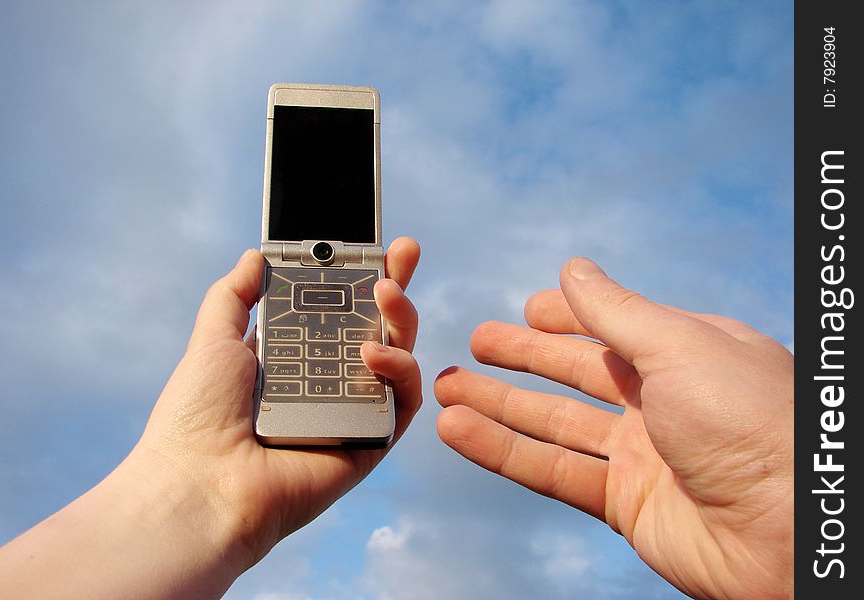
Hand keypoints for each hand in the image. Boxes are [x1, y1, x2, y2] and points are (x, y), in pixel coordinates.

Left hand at [136, 237, 421, 567]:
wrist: (202, 483)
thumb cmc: (198, 417)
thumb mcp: (213, 339)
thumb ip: (235, 294)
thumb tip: (255, 256)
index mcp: (295, 357)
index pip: (338, 309)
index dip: (360, 277)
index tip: (377, 248)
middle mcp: (328, 380)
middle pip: (376, 327)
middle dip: (396, 287)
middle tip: (403, 254)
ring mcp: (353, 409)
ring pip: (398, 356)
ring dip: (400, 318)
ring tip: (387, 292)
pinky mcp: (372, 439)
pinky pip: (402, 399)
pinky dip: (398, 369)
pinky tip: (371, 354)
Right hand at [435, 258, 792, 599]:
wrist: (792, 536)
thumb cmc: (753, 423)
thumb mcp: (680, 346)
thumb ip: (617, 311)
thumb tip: (573, 269)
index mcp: (689, 354)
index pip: (616, 327)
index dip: (569, 317)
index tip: (527, 308)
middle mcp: (665, 402)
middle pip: (577, 374)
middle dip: (523, 357)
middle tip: (475, 342)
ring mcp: (644, 455)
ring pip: (554, 424)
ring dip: (498, 405)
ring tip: (444, 388)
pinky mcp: (626, 504)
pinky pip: (551, 470)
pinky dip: (501, 451)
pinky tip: (458, 430)